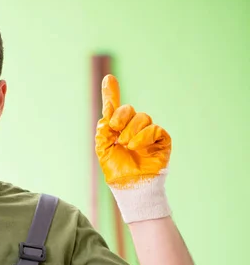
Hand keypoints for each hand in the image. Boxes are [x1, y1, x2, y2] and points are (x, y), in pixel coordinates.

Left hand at [95, 75, 171, 222]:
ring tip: (126, 145)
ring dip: (131, 130)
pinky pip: (154, 128)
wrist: (130, 186)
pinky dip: (143, 136)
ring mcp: (148, 133)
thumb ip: (103, 129)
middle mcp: (133, 128)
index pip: (115, 108)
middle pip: (128, 110)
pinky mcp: (161, 139)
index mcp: (117, 129)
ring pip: (142, 118)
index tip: (108, 79)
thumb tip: (106, 112)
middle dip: (120, 116)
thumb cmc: (117, 170)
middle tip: (115, 129)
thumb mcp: (104, 148)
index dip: (111, 93)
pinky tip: (136, 146)